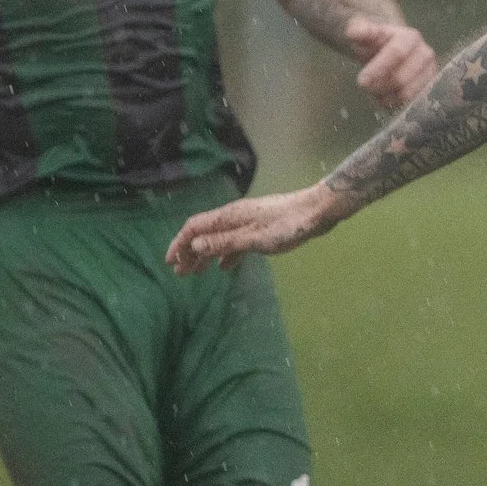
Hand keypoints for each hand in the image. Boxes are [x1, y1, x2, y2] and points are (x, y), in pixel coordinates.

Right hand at [168, 184, 348, 274]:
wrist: (316, 212)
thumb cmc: (287, 225)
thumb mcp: (254, 238)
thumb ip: (224, 243)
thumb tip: (194, 246)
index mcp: (229, 216)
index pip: (194, 228)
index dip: (179, 244)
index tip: (170, 262)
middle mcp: (234, 217)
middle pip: (204, 234)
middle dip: (190, 253)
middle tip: (180, 274)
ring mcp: (247, 222)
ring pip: (219, 239)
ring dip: (206, 255)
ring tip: (196, 273)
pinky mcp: (260, 229)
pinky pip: (235, 243)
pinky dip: (227, 255)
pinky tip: (224, 268)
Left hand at [346, 19, 436, 108]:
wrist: (388, 50)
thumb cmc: (375, 42)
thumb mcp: (364, 33)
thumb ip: (359, 31)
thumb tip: (353, 32)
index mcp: (411, 37)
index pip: (397, 53)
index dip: (379, 68)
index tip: (361, 81)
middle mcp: (425, 55)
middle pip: (401, 78)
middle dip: (378, 85)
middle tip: (363, 85)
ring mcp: (429, 73)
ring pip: (406, 94)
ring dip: (384, 96)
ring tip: (372, 89)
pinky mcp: (428, 89)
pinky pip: (408, 104)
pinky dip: (392, 103)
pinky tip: (382, 95)